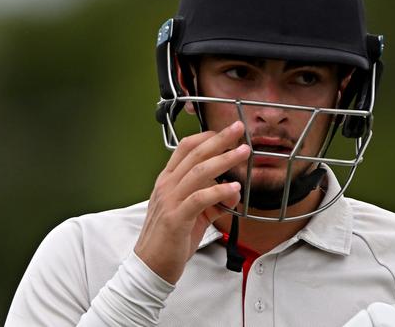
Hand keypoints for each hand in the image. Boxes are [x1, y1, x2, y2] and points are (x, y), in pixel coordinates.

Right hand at [134, 121, 249, 284]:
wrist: (151, 266)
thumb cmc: (170, 238)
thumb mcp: (194, 214)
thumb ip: (213, 200)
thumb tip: (233, 193)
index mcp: (168, 181)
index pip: (186, 148)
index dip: (207, 137)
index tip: (226, 131)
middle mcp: (167, 186)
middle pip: (195, 154)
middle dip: (219, 139)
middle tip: (238, 128)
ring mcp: (170, 200)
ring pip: (199, 172)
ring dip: (224, 160)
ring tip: (243, 153)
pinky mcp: (177, 218)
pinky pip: (200, 198)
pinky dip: (219, 191)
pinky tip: (235, 189)